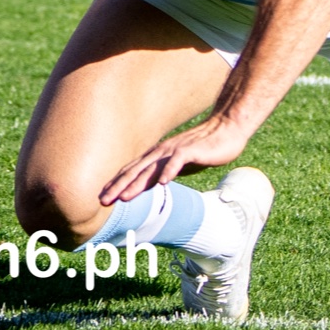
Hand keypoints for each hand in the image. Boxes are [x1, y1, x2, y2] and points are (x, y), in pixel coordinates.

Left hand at [99, 112, 253, 206]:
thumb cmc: (203, 149)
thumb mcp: (178, 164)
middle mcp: (161, 152)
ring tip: (124, 196)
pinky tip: (163, 184)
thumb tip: (150, 185)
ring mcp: (174, 150)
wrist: (226, 129)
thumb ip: (164, 172)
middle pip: (136, 171)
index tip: (102, 198)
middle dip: (118, 186)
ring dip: (137, 182)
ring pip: (152, 168)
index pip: (132, 171)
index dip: (116, 184)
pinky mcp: (191, 150)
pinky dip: (169, 172)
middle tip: (103, 200)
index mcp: (156, 156)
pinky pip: (178, 162)